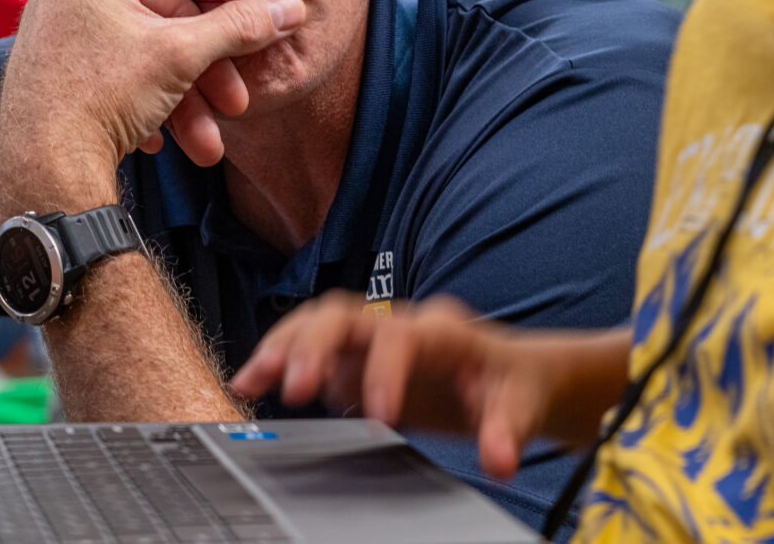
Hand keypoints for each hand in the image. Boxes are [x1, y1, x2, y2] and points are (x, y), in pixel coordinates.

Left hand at [0, 0, 304, 215]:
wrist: (42, 167)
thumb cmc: (105, 96)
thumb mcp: (186, 55)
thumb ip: (241, 26)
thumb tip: (293, 5)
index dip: (216, 42)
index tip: (240, 80)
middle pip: (157, 31)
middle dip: (199, 82)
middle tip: (231, 112)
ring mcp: (48, 27)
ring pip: (136, 61)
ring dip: (176, 104)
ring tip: (201, 147)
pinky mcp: (44, 67)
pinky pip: (107, 78)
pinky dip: (137, 107)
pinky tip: (150, 140)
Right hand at [232, 294, 560, 479]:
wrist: (507, 372)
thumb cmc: (510, 385)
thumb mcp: (521, 408)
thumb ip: (508, 431)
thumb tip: (501, 460)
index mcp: (443, 332)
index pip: (405, 336)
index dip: (386, 369)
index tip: (379, 415)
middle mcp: (401, 323)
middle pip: (349, 313)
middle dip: (317, 345)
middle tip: (294, 389)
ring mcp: (372, 335)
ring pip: (321, 320)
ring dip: (285, 345)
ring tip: (253, 378)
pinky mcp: (353, 354)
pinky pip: (310, 342)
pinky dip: (279, 355)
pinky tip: (252, 380)